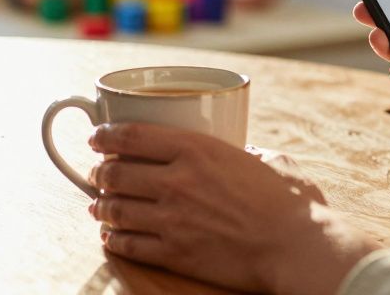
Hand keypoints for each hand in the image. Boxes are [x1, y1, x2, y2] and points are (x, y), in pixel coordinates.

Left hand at [88, 123, 377, 294]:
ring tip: (99, 205)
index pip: (131, 136)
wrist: (292, 248)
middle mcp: (176, 182)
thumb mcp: (267, 161)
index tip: (96, 137)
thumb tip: (247, 152)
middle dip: (99, 173)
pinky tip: (111, 237)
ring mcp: (170, 220)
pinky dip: (113, 240)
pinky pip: (128, 245)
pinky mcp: (173, 253)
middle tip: (98, 173)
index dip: (105, 136)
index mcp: (196, 149)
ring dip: (101, 206)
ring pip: (115, 210)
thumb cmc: (288, 205)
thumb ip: (248, 152)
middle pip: (115, 174)